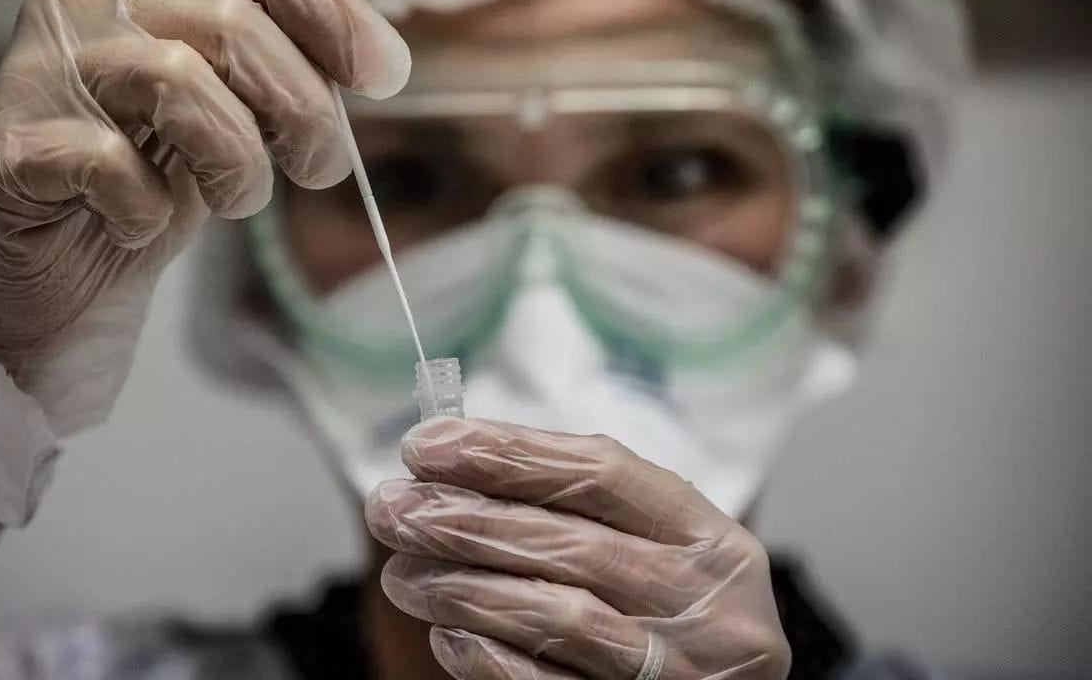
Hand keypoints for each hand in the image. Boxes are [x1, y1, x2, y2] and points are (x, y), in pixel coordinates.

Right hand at [0, 0, 408, 378]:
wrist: (46, 267)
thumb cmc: (146, 179)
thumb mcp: (234, 115)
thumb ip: (286, 71)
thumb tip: (378, 61)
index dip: (326, 7)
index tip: (383, 75)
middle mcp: (92, 4)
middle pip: (229, 22)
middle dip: (303, 107)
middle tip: (319, 168)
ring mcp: (42, 71)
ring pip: (174, 78)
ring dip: (236, 159)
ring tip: (236, 199)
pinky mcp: (8, 149)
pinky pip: (106, 162)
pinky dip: (148, 206)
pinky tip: (142, 223)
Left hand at [366, 417, 790, 679]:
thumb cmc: (670, 616)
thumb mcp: (657, 552)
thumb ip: (574, 510)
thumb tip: (447, 465)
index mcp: (711, 540)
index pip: (601, 473)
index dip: (507, 453)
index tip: (427, 446)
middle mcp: (709, 604)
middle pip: (571, 542)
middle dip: (466, 519)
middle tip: (391, 509)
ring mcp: (680, 670)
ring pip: (558, 615)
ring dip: (463, 588)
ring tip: (402, 575)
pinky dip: (490, 659)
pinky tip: (447, 636)